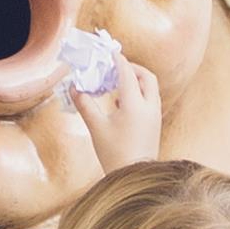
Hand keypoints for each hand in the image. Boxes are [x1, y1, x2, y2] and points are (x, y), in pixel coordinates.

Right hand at [68, 38, 164, 180]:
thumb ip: (85, 105)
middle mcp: (149, 107)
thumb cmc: (114, 153)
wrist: (134, 177)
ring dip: (136, 80)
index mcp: (135, 105)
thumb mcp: (96, 128)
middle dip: (132, 68)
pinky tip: (121, 102)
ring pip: (150, 88)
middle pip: (146, 76)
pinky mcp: (155, 123)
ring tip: (115, 84)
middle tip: (115, 67)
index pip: (127, 73)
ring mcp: (155, 115)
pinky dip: (138, 93)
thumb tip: (74, 88)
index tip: (109, 52)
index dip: (118, 60)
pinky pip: (150, 99)